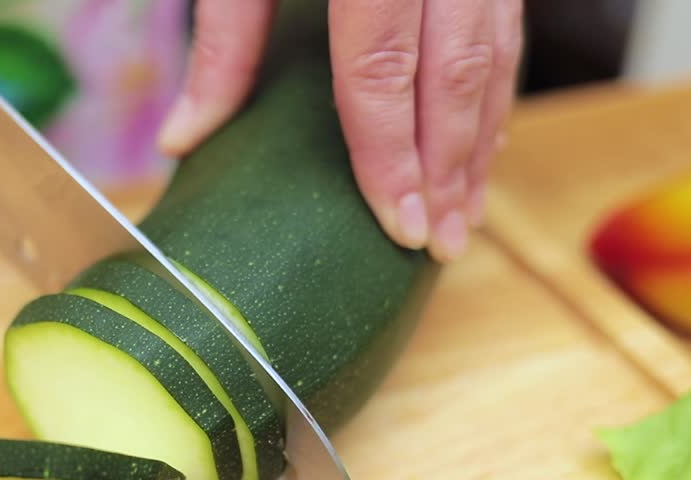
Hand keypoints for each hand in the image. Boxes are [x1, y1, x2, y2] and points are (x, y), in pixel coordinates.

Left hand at [157, 0, 523, 261]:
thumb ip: (223, 38)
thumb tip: (184, 139)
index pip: (382, 71)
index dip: (392, 157)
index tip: (399, 226)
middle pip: (456, 74)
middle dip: (452, 168)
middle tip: (441, 244)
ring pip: (498, 53)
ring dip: (483, 140)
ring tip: (465, 212)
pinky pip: (506, 24)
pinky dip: (495, 89)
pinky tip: (479, 136)